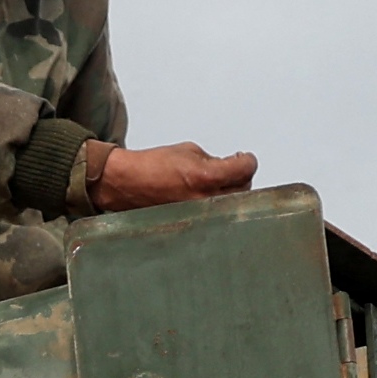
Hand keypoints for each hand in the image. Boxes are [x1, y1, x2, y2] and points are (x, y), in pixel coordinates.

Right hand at [90, 143, 259, 210]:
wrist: (129, 184)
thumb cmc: (154, 166)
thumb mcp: (189, 151)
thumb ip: (215, 160)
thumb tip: (230, 168)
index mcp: (205, 176)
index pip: (246, 169)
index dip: (247, 161)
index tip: (244, 159)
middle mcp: (206, 200)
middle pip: (244, 190)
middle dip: (241, 178)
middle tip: (232, 171)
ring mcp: (201, 216)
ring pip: (233, 206)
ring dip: (231, 194)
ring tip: (218, 186)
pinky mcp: (195, 226)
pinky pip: (217, 217)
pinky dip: (217, 207)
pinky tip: (209, 199)